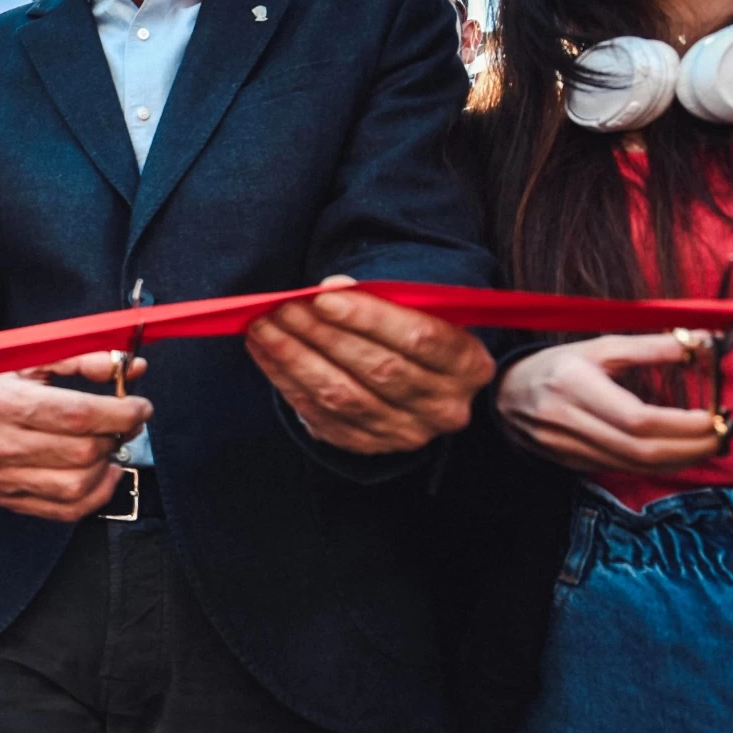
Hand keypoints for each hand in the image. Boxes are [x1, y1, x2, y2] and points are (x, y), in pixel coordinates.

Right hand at [0, 352, 149, 521]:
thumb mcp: (31, 360)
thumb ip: (84, 360)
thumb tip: (133, 368)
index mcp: (4, 402)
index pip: (77, 415)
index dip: (120, 413)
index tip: (140, 406)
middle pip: (81, 452)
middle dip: (117, 437)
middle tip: (125, 422)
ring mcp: (0, 478)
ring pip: (77, 486)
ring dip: (109, 467)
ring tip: (111, 447)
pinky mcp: (5, 499)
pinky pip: (64, 510)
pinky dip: (95, 495)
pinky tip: (103, 473)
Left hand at [245, 278, 492, 453]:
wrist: (417, 385)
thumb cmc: (411, 335)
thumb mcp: (419, 313)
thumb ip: (383, 299)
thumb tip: (331, 288)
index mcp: (468, 365)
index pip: (419, 338)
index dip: (369, 317)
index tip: (322, 297)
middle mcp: (443, 406)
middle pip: (377, 368)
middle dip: (322, 334)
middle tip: (283, 307)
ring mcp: (404, 432)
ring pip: (342, 394)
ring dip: (294, 357)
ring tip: (264, 326)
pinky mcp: (366, 444)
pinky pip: (318, 413)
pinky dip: (286, 379)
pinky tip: (264, 351)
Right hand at [497, 334, 725, 473]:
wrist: (506, 394)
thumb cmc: (558, 365)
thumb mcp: (600, 347)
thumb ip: (652, 347)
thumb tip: (704, 344)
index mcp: (573, 385)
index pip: (636, 418)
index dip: (682, 424)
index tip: (714, 416)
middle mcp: (567, 420)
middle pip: (640, 449)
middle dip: (691, 447)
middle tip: (724, 435)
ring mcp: (566, 447)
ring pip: (635, 466)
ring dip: (681, 460)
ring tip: (712, 445)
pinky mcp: (572, 463)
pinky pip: (624, 470)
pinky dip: (659, 465)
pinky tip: (682, 454)